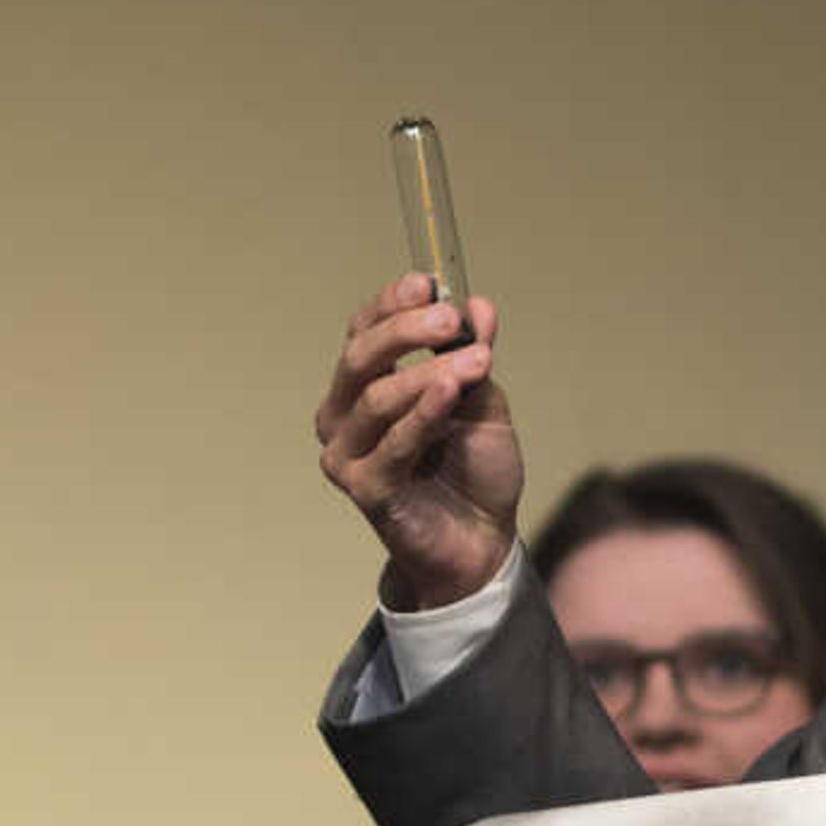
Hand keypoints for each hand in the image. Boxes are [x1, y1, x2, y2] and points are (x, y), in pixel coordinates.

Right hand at [314, 275, 522, 610]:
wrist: (482, 540)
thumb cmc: (472, 469)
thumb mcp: (482, 400)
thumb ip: (473, 356)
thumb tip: (478, 306)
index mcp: (363, 386)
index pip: (362, 331)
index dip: (390, 305)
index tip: (428, 284)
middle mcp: (343, 416)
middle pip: (359, 357)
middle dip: (405, 332)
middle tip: (450, 321)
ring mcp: (347, 455)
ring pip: (377, 397)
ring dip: (429, 373)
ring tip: (478, 362)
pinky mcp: (364, 490)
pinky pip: (393, 444)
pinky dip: (424, 414)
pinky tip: (453, 391)